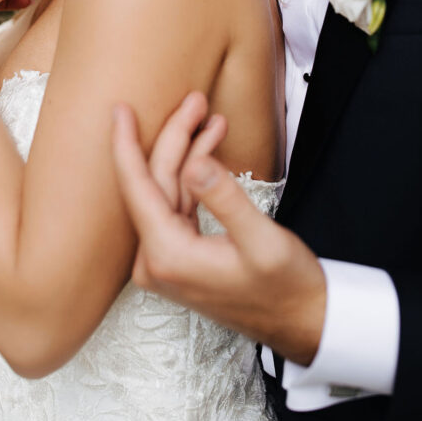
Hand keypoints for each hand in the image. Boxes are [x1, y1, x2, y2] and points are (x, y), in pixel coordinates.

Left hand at [112, 96, 326, 366]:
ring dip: (189, 152)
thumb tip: (195, 164)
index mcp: (168, 256)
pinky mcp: (179, 255)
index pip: (136, 187)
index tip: (120, 109)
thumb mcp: (262, 240)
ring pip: (167, 188)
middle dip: (177, 137)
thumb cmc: (286, 287)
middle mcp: (157, 260)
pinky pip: (178, 203)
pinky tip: (209, 149)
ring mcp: (166, 259)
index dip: (126, 144)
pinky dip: (194, 174)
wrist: (301, 320)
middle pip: (155, 182)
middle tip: (197, 100)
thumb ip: (226, 199)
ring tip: (211, 118)